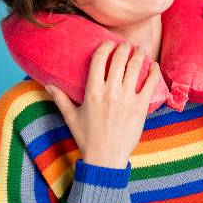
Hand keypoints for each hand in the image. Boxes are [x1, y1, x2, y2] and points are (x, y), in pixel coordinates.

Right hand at [44, 41, 161, 167]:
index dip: (105, 47)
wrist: (105, 158)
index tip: (109, 43)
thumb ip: (60, 99)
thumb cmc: (87, 138)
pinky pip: (150, 84)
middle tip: (126, 45)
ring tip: (141, 50)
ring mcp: (127, 98)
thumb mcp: (71, 117)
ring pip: (136, 67)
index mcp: (93, 91)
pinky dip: (154, 72)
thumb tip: (47, 85)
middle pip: (119, 60)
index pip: (99, 60)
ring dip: (140, 55)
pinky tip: (155, 66)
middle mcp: (110, 91)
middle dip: (124, 48)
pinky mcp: (141, 107)